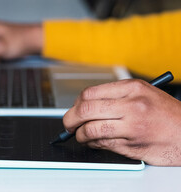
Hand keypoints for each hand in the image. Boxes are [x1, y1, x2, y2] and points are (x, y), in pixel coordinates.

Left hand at [63, 79, 180, 165]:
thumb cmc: (165, 114)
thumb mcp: (142, 93)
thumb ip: (114, 96)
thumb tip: (84, 104)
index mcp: (132, 88)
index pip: (90, 93)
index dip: (76, 103)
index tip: (74, 109)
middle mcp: (131, 105)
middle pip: (86, 110)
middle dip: (70, 119)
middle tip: (68, 124)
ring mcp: (132, 127)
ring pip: (91, 129)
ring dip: (80, 135)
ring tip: (80, 135)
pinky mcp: (132, 146)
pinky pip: (102, 144)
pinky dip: (92, 144)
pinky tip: (93, 142)